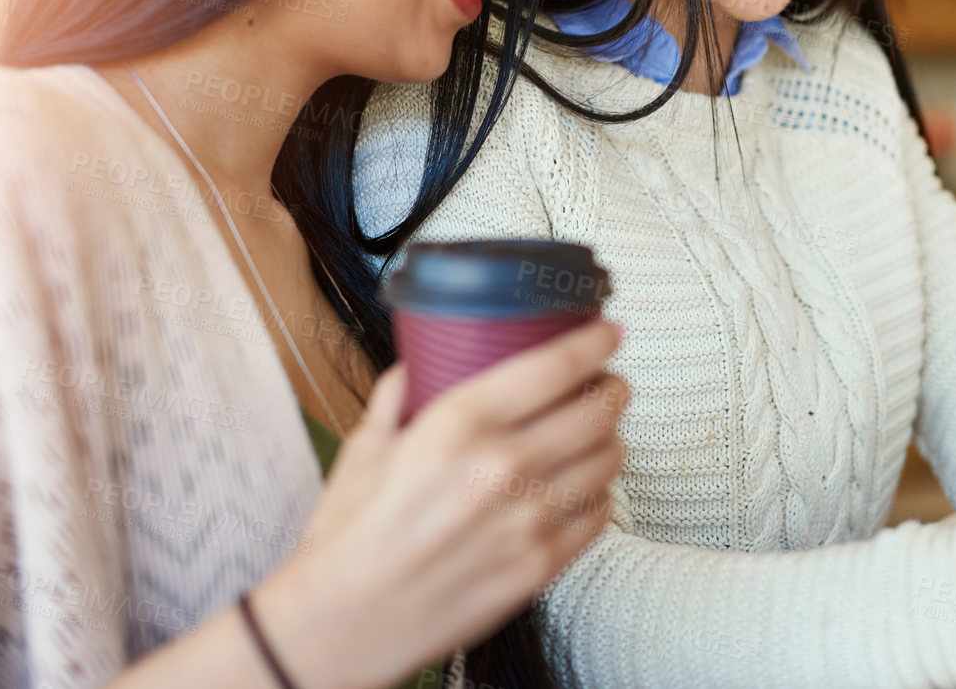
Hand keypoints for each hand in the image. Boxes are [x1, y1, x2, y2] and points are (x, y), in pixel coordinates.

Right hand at [256, 318, 628, 688]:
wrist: (343, 623)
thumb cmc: (349, 537)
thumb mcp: (366, 446)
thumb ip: (398, 394)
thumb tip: (420, 361)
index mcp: (458, 425)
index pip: (556, 366)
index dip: (594, 342)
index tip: (607, 331)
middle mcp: (501, 467)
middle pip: (598, 410)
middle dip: (611, 388)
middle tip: (606, 384)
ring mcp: (527, 520)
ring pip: (608, 459)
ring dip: (610, 438)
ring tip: (596, 434)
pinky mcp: (539, 566)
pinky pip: (598, 515)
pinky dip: (598, 493)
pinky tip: (580, 487)